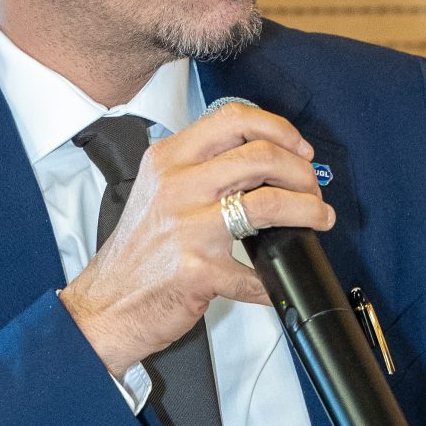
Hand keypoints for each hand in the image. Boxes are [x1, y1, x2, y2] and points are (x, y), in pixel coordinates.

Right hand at [59, 101, 330, 378]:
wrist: (106, 306)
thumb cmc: (135, 255)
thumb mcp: (157, 192)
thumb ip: (198, 170)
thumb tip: (259, 163)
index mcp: (168, 160)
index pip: (234, 119)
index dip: (279, 129)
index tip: (298, 148)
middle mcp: (177, 186)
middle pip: (262, 156)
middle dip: (302, 172)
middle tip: (312, 189)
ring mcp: (188, 227)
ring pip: (270, 203)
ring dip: (308, 210)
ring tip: (319, 218)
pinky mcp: (199, 270)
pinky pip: (255, 273)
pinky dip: (273, 280)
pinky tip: (275, 282)